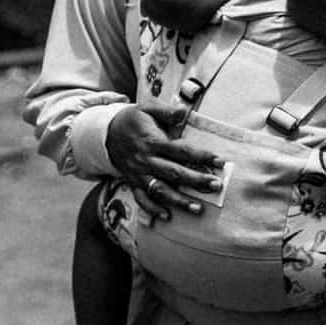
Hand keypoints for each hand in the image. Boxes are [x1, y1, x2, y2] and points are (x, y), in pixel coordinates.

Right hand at [107, 104, 221, 218]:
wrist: (105, 133)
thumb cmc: (133, 119)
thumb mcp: (147, 108)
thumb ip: (166, 111)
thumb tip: (184, 111)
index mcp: (152, 141)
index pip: (181, 151)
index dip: (201, 156)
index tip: (220, 162)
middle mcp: (146, 160)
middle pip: (174, 173)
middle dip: (196, 181)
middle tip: (217, 186)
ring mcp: (139, 174)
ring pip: (161, 190)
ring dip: (179, 201)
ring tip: (198, 208)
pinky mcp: (133, 182)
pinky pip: (142, 199)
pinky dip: (153, 209)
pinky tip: (167, 216)